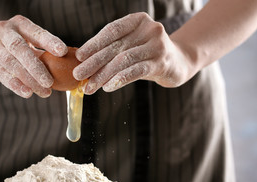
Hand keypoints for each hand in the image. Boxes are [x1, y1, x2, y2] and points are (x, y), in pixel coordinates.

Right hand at [0, 15, 67, 97]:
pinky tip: (27, 93)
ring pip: (12, 64)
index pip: (35, 32)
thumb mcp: (27, 44)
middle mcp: (4, 32)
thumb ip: (43, 53)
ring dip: (29, 80)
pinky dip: (16, 85)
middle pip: (20, 49)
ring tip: (44, 92)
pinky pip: (2, 75)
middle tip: (50, 82)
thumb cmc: (13, 50)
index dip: (49, 41)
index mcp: (19, 24)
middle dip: (37, 67)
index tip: (63, 52)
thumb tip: (68, 67)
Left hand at [73, 12, 193, 93]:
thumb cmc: (146, 54)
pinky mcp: (161, 63)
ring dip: (102, 75)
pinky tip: (107, 87)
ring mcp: (157, 45)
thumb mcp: (131, 46)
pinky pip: (135, 71)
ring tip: (89, 87)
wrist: (179, 62)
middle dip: (93, 63)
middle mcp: (149, 29)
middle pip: (115, 47)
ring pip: (123, 60)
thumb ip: (112, 50)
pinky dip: (119, 79)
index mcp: (138, 20)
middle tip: (77, 75)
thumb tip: (83, 62)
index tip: (78, 56)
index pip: (111, 31)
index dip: (93, 44)